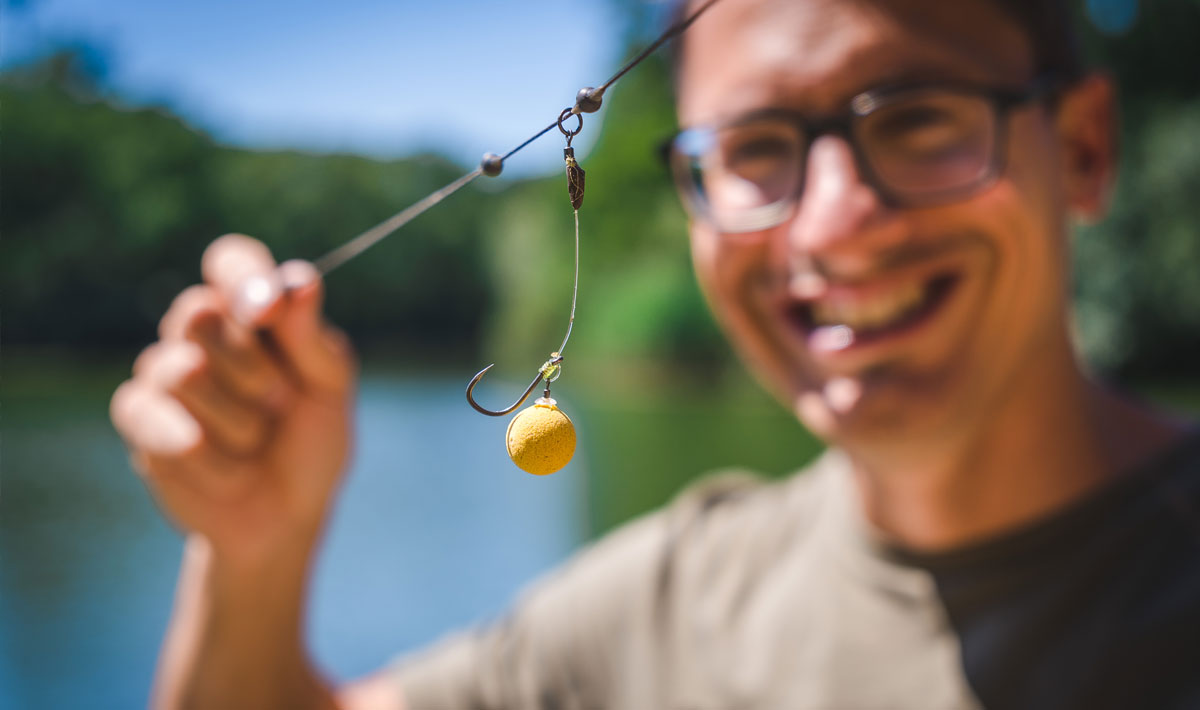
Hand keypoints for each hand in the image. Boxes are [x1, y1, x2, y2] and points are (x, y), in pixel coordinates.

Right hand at [111, 234, 355, 564]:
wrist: (284, 520)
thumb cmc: (312, 447)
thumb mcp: (330, 393)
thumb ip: (313, 339)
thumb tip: (300, 280)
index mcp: (256, 315)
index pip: (232, 261)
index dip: (242, 276)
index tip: (268, 309)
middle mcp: (204, 334)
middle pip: (194, 311)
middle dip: (249, 367)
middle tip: (279, 402)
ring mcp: (165, 373)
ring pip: (178, 369)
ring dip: (235, 420)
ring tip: (256, 443)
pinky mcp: (140, 418)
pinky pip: (154, 418)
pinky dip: (206, 455)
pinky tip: (230, 472)